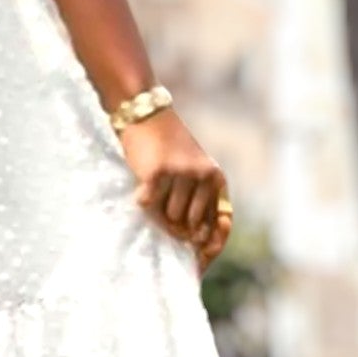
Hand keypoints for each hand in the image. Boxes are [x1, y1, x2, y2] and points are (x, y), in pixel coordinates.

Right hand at [119, 109, 231, 275]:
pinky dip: (142, 200)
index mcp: (216, 177)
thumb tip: (196, 238)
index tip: (191, 243)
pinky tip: (141, 187)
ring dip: (157, 212)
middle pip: (190, 223)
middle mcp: (202, 176)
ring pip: (169, 216)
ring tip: (152, 194)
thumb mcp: (193, 167)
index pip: (216, 221)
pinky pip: (148, 204)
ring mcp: (181, 174)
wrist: (146, 113)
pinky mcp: (157, 173)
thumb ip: (198, 197)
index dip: (203, 237)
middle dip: (175, 226)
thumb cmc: (166, 145)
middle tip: (161, 214)